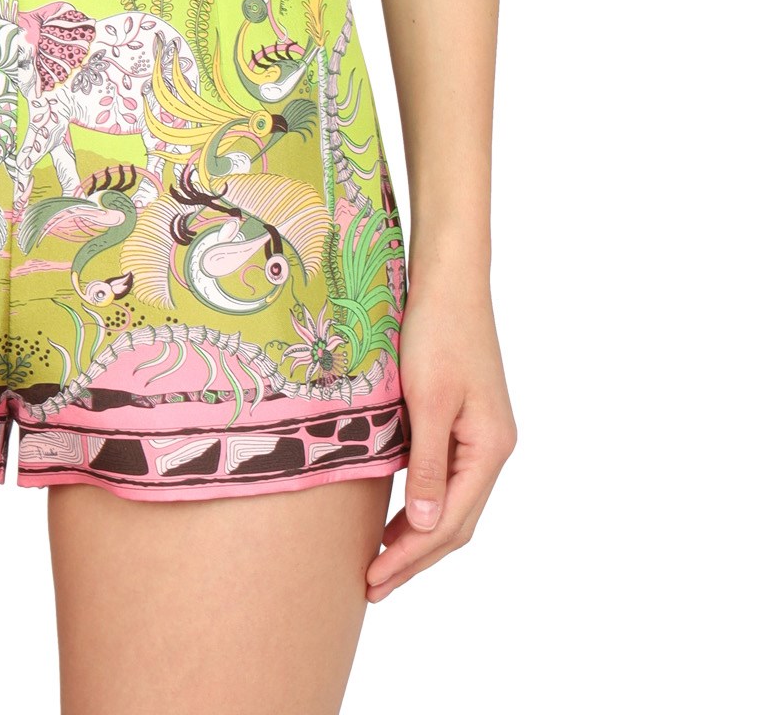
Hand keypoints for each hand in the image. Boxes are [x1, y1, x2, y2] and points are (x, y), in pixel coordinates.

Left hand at [367, 273, 515, 601]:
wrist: (449, 280)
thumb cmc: (436, 333)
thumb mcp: (428, 401)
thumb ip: (427, 464)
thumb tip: (423, 525)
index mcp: (489, 449)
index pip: (449, 522)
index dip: (411, 556)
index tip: (374, 579)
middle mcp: (493, 448)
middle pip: (455, 521)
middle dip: (415, 557)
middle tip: (372, 585)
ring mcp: (483, 435)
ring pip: (452, 503)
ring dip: (418, 534)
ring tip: (381, 562)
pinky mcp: (467, 420)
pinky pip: (447, 477)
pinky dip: (422, 502)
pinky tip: (397, 512)